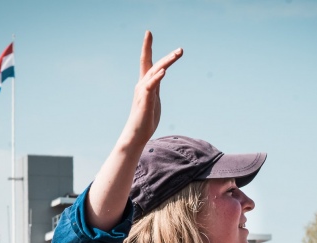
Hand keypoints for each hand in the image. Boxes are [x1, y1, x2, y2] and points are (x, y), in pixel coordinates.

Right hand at [120, 31, 182, 146]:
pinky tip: (164, 71)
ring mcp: (143, 92)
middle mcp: (142, 85)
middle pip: (153, 64)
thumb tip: (159, 78)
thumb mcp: (154, 100)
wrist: (136, 135)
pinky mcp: (145, 101)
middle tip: (180, 49)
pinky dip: (157, 78)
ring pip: (154, 72)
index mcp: (146, 84)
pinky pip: (151, 87)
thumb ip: (156, 88)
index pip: (146, 62)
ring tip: (177, 54)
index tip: (148, 33)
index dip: (147, 47)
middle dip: (165, 55)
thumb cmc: (145, 120)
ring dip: (166, 62)